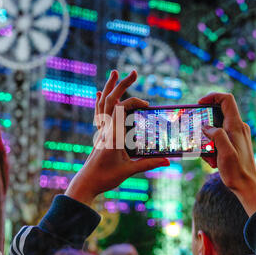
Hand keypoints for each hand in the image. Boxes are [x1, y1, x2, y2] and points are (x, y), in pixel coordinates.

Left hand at [65, 70, 169, 205]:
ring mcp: (100, 130)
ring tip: (114, 73)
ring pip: (103, 103)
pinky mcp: (99, 134)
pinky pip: (98, 113)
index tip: (147, 106)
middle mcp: (105, 128)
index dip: (136, 102)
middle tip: (134, 72)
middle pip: (112, 99)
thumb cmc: (106, 177)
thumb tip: (168, 161)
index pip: (123, 108)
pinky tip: (100, 93)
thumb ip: (149, 163)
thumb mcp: (129, 171)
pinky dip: (100, 101)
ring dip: (109, 87)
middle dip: (123, 84)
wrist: (87, 182)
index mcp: (113, 134)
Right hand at [199, 93, 255, 215]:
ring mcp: (237, 135)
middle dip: (205, 122)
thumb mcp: (225, 153)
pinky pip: (219, 138)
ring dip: (208, 138)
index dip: (212, 96)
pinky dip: (212, 146)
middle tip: (197, 134)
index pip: (226, 100)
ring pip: (217, 127)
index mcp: (236, 126)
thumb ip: (217, 135)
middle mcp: (238, 127)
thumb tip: (206, 126)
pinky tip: (212, 159)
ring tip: (208, 155)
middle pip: (219, 113)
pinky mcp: (234, 143)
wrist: (247, 186)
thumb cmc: (237, 171)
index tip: (199, 103)